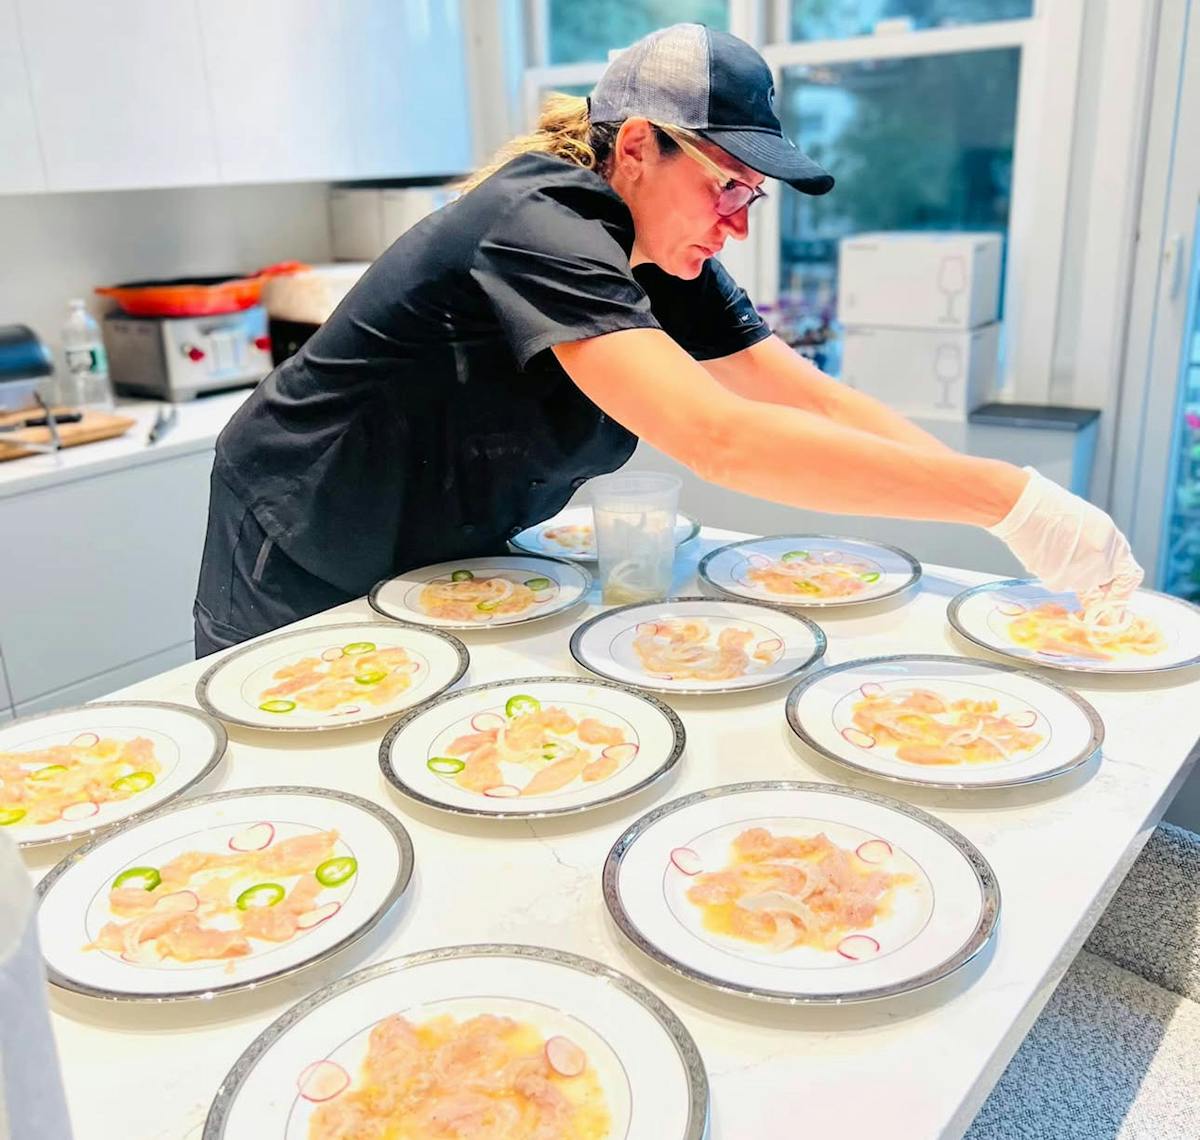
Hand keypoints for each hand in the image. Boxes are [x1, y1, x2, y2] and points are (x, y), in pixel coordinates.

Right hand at [986, 467, 1143, 601]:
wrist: (1022, 506)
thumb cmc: (1047, 507)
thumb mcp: (1085, 520)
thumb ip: (1096, 544)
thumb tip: (1096, 564)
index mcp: (1112, 539)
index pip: (1129, 576)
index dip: (1120, 590)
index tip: (1112, 600)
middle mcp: (1103, 557)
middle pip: (1101, 581)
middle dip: (1088, 580)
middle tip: (1068, 567)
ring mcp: (1083, 571)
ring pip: (1079, 583)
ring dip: (1067, 573)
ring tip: (1051, 551)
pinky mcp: (1060, 579)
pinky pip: (1058, 583)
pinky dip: (1049, 574)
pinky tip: (1041, 554)